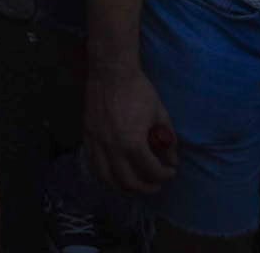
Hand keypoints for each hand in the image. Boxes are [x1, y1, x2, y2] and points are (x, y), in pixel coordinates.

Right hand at [84, 65, 176, 192]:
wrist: (111, 71)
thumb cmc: (138, 90)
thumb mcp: (160, 114)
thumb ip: (167, 139)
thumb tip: (171, 159)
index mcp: (132, 141)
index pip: (151, 170)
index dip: (165, 175)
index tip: (170, 171)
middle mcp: (112, 147)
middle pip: (128, 181)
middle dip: (146, 187)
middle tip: (156, 184)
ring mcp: (97, 142)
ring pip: (106, 178)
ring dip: (123, 187)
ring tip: (134, 185)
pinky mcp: (87, 135)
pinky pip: (93, 163)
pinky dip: (105, 174)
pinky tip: (115, 173)